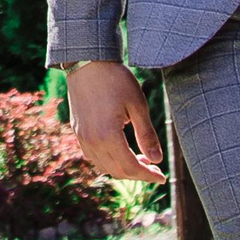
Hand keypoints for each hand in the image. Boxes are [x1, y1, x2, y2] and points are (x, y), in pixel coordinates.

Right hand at [66, 60, 165, 181]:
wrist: (86, 61)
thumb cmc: (115, 80)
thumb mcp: (137, 105)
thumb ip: (147, 135)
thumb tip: (157, 160)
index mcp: (108, 135)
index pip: (131, 167)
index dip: (148, 176)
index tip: (162, 177)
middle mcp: (92, 140)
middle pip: (117, 171)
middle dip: (137, 174)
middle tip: (154, 168)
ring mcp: (82, 136)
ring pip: (104, 166)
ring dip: (122, 169)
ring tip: (139, 159)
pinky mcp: (77, 129)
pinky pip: (92, 156)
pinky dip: (108, 161)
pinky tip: (119, 151)